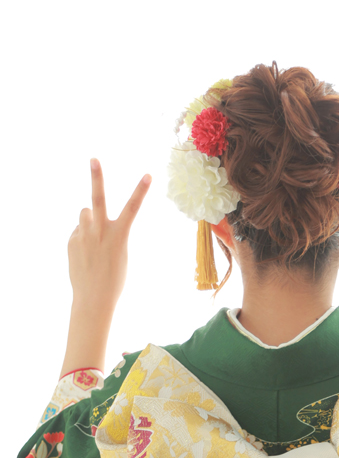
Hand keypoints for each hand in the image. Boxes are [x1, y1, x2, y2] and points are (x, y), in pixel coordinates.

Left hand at [67, 159, 151, 309]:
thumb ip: (106, 230)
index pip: (133, 208)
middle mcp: (100, 232)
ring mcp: (83, 236)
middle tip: (94, 159)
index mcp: (119, 236)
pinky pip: (78, 231)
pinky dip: (82, 238)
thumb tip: (86, 213)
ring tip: (94, 241)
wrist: (93, 299)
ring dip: (89, 219)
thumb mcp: (118, 253)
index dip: (141, 190)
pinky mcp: (71, 241)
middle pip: (98, 199)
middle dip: (97, 177)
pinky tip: (85, 256)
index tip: (148, 174)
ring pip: (85, 213)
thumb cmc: (113, 279)